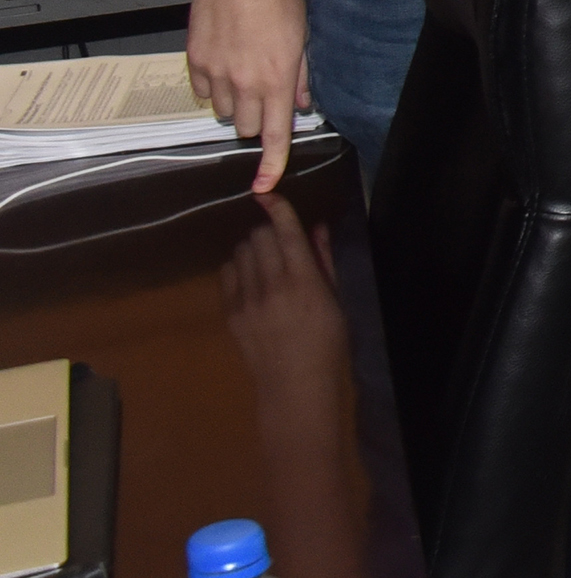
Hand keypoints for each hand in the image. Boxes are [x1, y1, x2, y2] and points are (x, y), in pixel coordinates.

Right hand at [187, 0, 309, 196]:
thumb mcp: (302, 36)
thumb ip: (302, 75)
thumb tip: (302, 105)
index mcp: (277, 79)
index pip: (274, 134)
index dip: (270, 164)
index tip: (264, 185)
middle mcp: (244, 83)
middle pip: (244, 128)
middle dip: (255, 119)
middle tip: (263, 94)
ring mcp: (215, 74)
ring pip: (222, 112)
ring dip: (233, 103)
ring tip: (243, 72)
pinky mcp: (194, 62)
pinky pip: (201, 93)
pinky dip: (212, 87)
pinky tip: (222, 63)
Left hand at [220, 206, 346, 394]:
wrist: (293, 385)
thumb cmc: (327, 343)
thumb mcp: (335, 300)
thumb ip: (324, 260)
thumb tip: (316, 226)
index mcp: (303, 282)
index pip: (286, 233)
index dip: (278, 208)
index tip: (269, 192)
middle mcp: (271, 285)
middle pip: (259, 237)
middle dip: (269, 229)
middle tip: (280, 237)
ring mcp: (246, 299)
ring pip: (241, 252)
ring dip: (253, 247)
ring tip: (265, 257)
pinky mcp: (230, 312)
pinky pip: (228, 273)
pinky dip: (239, 266)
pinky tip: (251, 275)